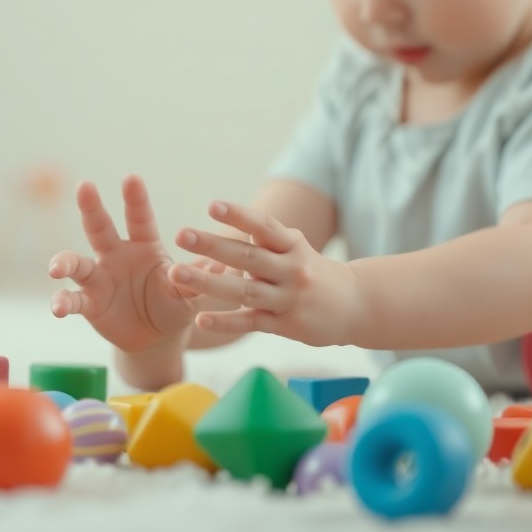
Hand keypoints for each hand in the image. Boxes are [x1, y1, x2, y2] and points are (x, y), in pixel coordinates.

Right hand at [48, 175, 221, 353]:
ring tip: (56, 268)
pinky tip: (57, 308)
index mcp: (145, 246)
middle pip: (101, 227)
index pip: (139, 218)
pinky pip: (73, 299)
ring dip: (64, 262)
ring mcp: (99, 277)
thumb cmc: (173, 305)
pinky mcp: (89, 303)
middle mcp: (117, 255)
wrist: (155, 338)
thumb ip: (198, 280)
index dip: (136, 199)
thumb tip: (223, 264)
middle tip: (86, 186)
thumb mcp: (188, 293)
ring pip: (77, 263)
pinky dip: (63, 303)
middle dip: (92, 207)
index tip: (131, 177)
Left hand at [171, 200, 359, 346]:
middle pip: (249, 257)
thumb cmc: (309, 270)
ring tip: (178, 273)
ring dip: (209, 284)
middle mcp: (291, 269)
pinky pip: (251, 323)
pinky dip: (226, 322)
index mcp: (292, 245)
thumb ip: (263, 239)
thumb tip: (224, 222)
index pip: (264, 226)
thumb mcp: (294, 248)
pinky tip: (201, 319)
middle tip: (182, 234)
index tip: (212, 205)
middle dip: (213, 245)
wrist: (353, 305)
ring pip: (245, 291)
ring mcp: (288, 298)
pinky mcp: (286, 325)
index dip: (239, 215)